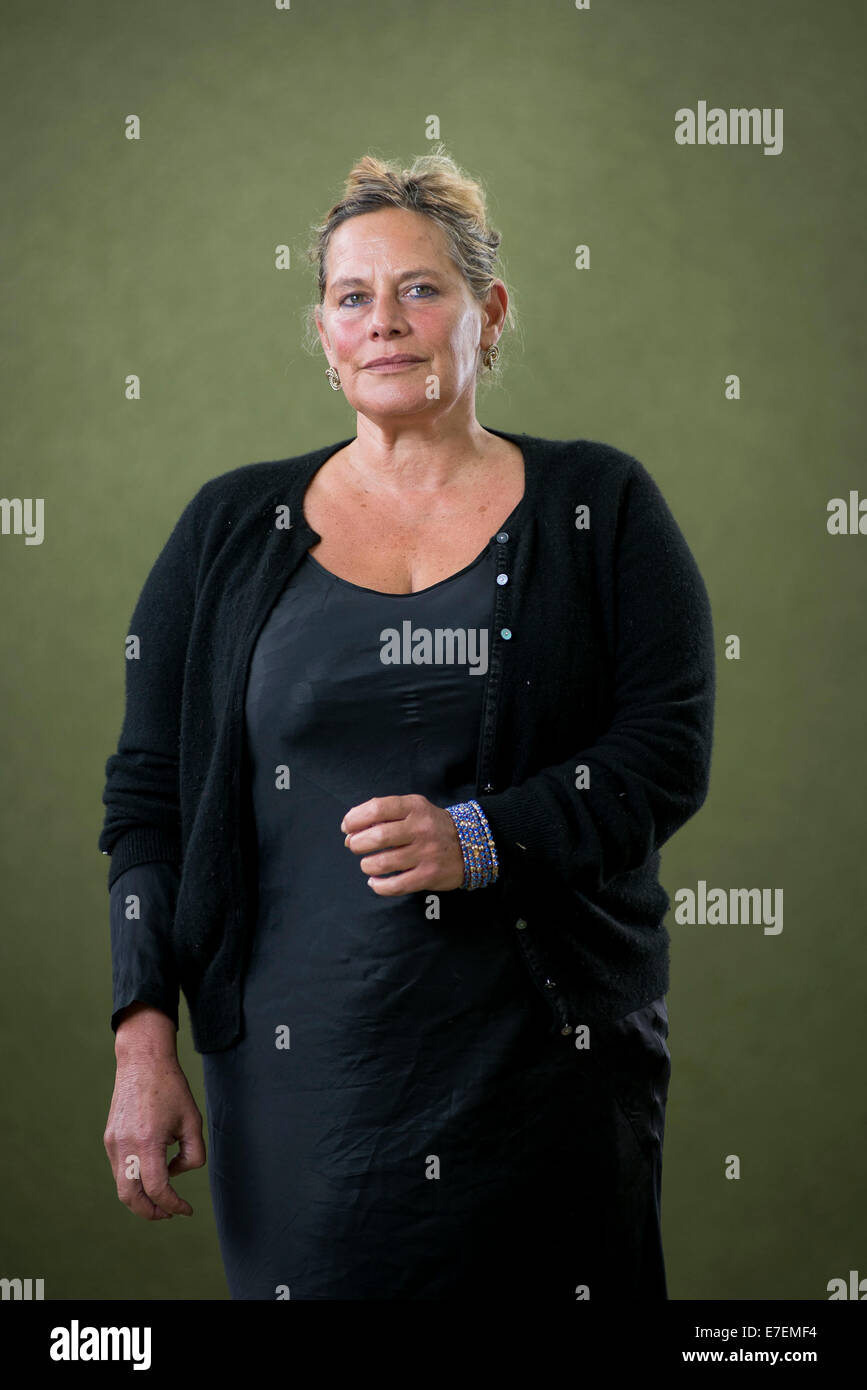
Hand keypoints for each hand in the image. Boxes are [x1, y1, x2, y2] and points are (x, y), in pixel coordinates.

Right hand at [104, 1009, 205, 1219]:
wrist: (142, 1062)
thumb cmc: (171, 1088)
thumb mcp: (193, 1120)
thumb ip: (192, 1154)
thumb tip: (175, 1174)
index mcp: (148, 1141)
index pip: (158, 1188)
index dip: (173, 1205)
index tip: (186, 1210)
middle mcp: (125, 1145)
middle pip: (130, 1197)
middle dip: (150, 1212)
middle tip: (169, 1213)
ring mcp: (113, 1143)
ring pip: (121, 1186)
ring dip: (141, 1197)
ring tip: (162, 1196)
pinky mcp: (109, 1138)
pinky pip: (119, 1170)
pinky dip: (134, 1179)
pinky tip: (152, 1171)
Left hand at [340, 794, 464, 895]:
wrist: (471, 844)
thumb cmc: (430, 826)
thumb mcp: (413, 809)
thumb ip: (383, 815)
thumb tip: (349, 833)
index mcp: (414, 807)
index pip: (377, 808)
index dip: (355, 818)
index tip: (347, 827)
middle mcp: (421, 828)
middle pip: (377, 837)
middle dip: (357, 843)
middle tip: (355, 846)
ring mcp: (426, 853)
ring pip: (383, 863)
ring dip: (367, 865)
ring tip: (368, 864)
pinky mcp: (429, 876)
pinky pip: (395, 885)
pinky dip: (379, 886)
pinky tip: (376, 882)